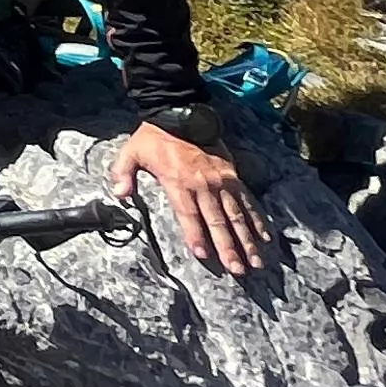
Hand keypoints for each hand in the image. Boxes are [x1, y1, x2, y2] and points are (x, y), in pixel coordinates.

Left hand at [117, 121, 270, 276]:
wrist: (181, 116)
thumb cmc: (153, 139)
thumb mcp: (131, 153)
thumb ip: (123, 174)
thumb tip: (119, 194)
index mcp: (178, 181)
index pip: (188, 214)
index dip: (195, 234)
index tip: (203, 254)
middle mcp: (204, 184)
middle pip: (217, 220)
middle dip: (228, 247)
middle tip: (238, 270)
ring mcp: (222, 181)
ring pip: (237, 215)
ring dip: (248, 240)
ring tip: (256, 261)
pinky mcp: (233, 176)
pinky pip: (248, 201)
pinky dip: (258, 219)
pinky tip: (266, 237)